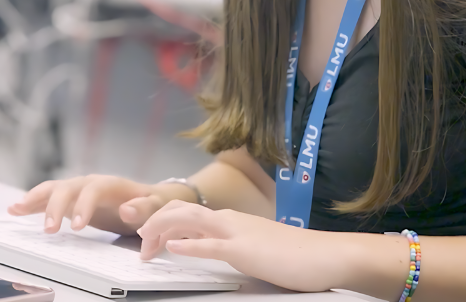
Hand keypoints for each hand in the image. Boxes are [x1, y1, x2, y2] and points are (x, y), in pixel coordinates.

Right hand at [7, 175, 184, 235]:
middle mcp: (89, 183)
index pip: (92, 190)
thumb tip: (128, 210)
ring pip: (52, 189)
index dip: (83, 206)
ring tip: (16, 209)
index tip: (77, 227)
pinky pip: (48, 198)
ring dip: (36, 199)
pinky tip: (15, 208)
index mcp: (110, 184)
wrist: (149, 199)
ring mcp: (77, 190)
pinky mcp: (70, 200)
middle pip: (67, 188)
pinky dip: (32, 203)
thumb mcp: (156, 206)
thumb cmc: (153, 204)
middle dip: (55, 207)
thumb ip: (145, 208)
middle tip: (49, 230)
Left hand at [137, 201, 366, 292]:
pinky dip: (188, 244)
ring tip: (145, 244)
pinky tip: (172, 248)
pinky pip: (210, 244)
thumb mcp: (254, 246)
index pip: (186, 211)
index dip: (161, 220)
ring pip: (187, 220)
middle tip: (139, 243)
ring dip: (161, 230)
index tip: (148, 237)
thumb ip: (230, 244)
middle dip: (152, 223)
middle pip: (179, 210)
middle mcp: (228, 220)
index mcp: (229, 220)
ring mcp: (236, 233)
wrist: (327, 255)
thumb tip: (210, 248)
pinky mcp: (245, 250)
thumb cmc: (294, 255)